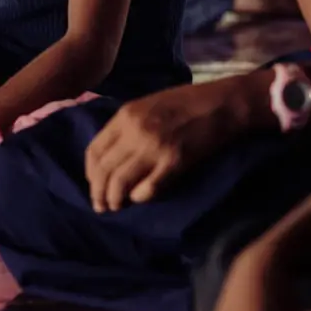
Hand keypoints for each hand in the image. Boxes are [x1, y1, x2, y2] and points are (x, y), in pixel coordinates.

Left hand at [85, 78, 247, 211]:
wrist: (220, 103)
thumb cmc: (185, 102)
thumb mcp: (147, 106)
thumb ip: (127, 127)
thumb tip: (113, 156)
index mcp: (125, 115)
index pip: (94, 150)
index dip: (90, 173)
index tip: (93, 184)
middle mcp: (134, 131)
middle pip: (104, 170)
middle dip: (99, 192)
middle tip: (101, 206)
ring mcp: (153, 147)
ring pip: (120, 182)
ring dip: (115, 200)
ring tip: (116, 208)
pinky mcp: (174, 162)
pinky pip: (148, 188)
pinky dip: (140, 197)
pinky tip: (140, 199)